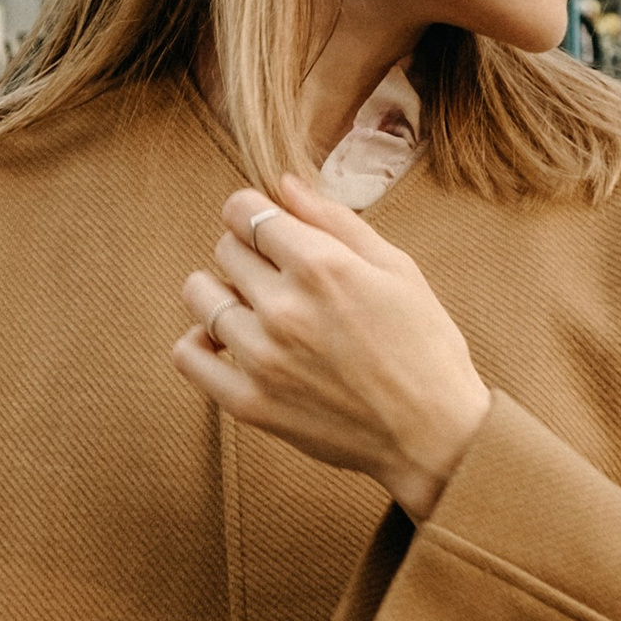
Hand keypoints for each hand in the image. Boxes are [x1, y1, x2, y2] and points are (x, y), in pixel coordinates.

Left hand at [172, 179, 489, 520]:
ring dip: (222, 291)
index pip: (242, 211)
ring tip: (253, 306)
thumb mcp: (397, 268)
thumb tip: (283, 185)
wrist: (433, 436)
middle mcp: (284, 308)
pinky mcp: (248, 402)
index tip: (266, 226)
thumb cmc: (426, 347)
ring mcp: (261, 357)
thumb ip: (335, 221)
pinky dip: (198, 341)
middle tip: (279, 274)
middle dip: (247, 251)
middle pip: (224, 248)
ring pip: (200, 295)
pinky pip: (187, 354)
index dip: (252, 211)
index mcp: (322, 267)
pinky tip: (224, 341)